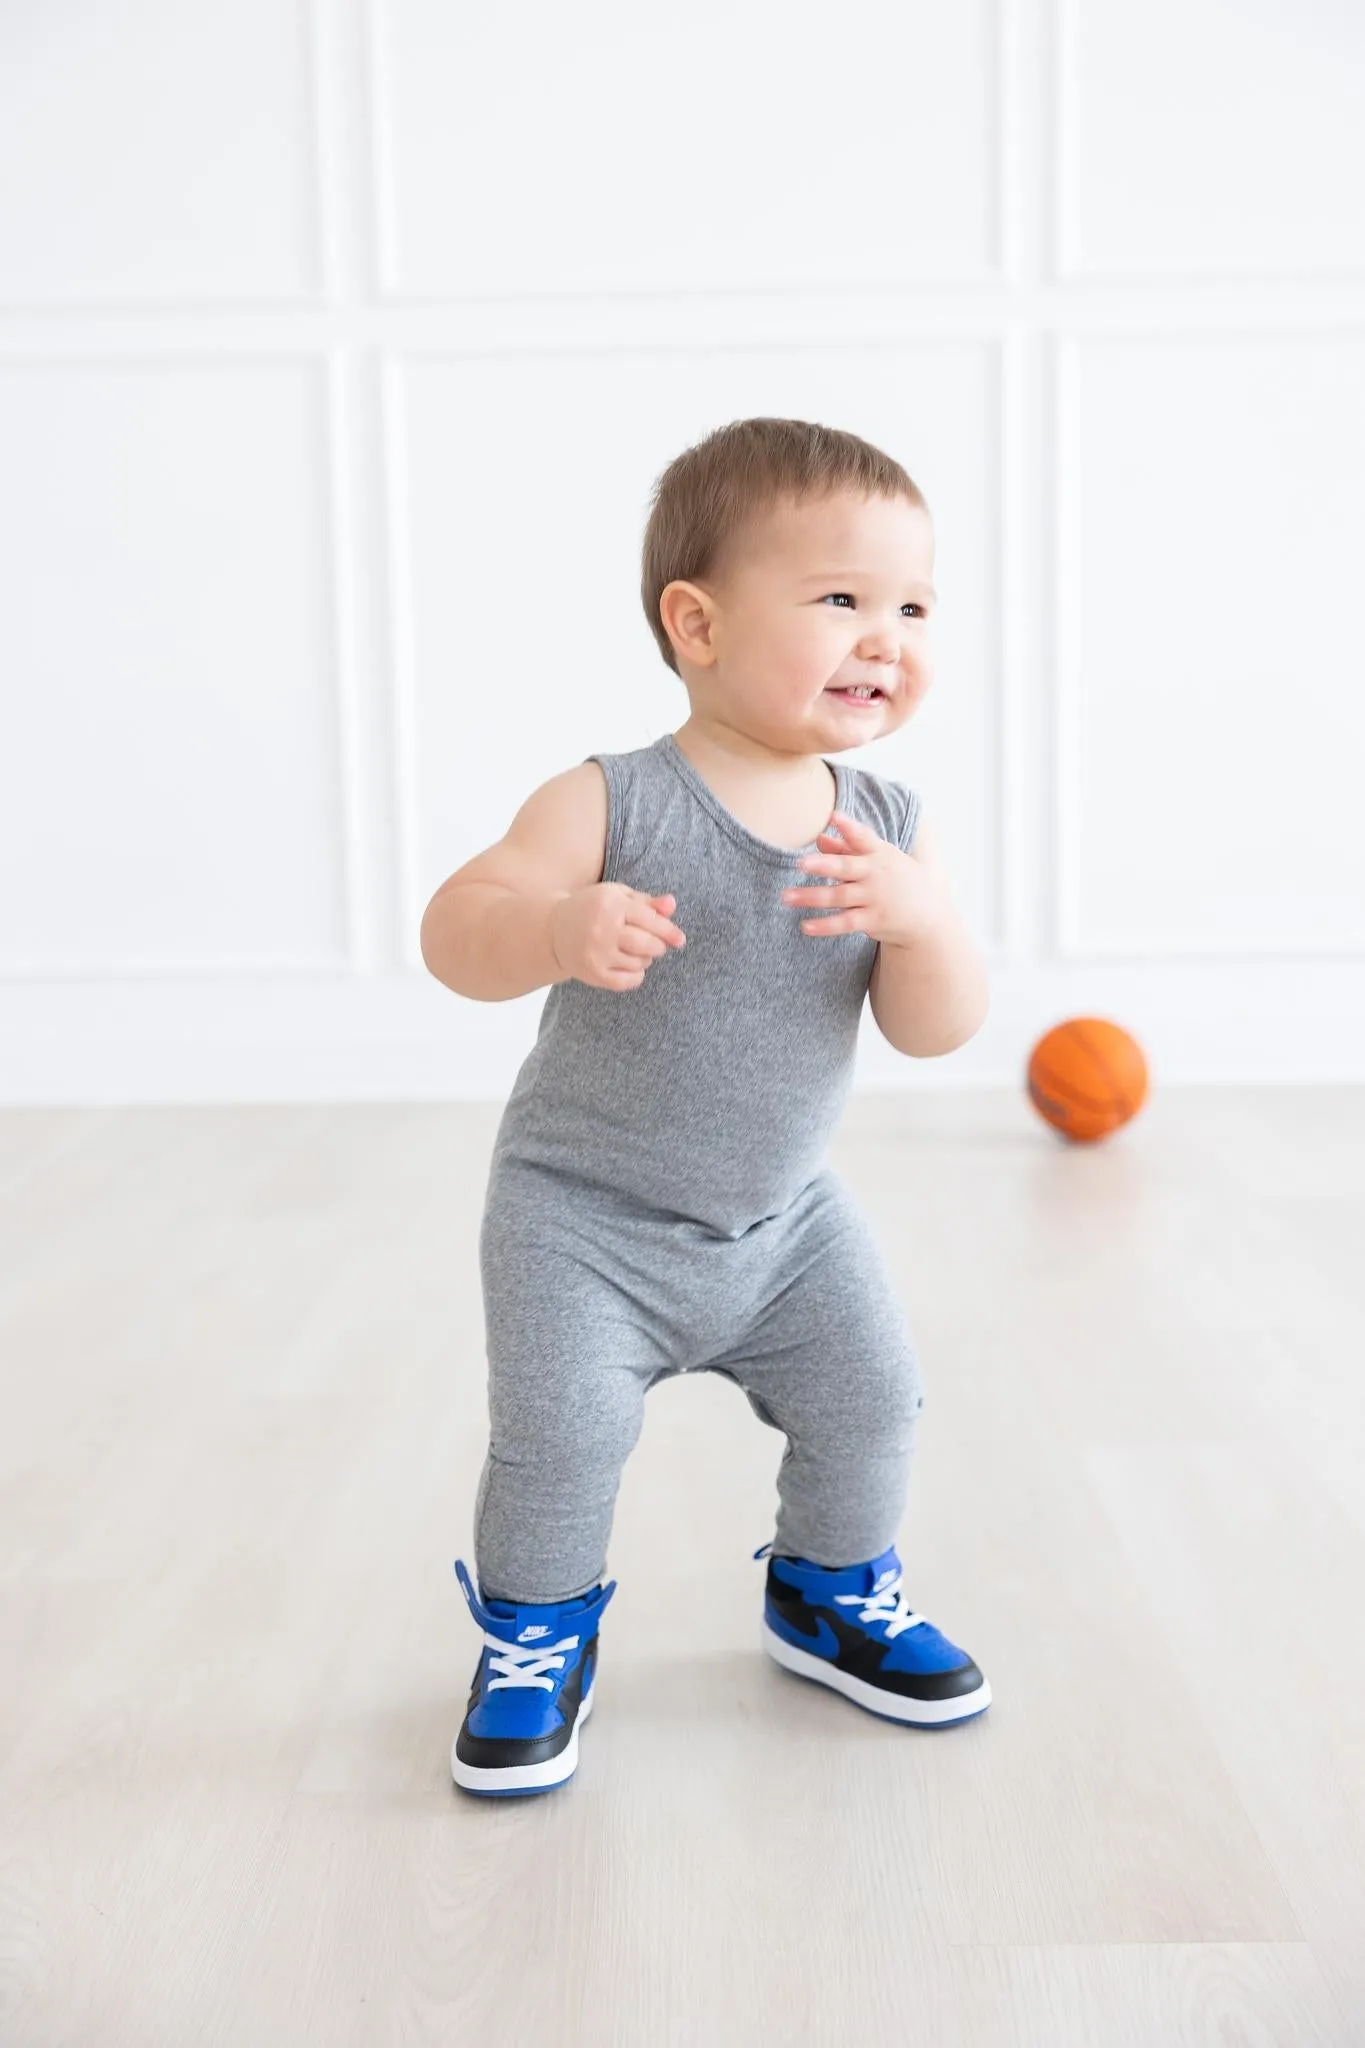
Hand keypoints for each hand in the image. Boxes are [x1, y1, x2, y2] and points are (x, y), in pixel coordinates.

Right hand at [549, 883, 685, 990]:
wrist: (554, 929)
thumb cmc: (594, 909)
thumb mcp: (617, 896)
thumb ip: (646, 901)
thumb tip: (672, 904)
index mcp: (611, 904)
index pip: (650, 919)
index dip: (669, 931)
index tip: (680, 940)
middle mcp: (603, 929)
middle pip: (647, 944)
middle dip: (658, 946)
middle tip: (656, 945)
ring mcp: (597, 953)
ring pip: (639, 962)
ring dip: (646, 959)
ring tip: (636, 951)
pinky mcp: (592, 972)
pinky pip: (626, 981)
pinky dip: (636, 976)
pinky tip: (632, 967)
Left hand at [779, 810, 948, 947]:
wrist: (927, 912)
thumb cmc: (896, 878)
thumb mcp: (878, 858)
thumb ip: (848, 847)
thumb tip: (820, 838)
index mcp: (877, 854)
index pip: (863, 837)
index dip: (850, 827)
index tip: (835, 816)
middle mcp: (875, 874)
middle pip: (847, 868)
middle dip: (824, 865)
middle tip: (801, 863)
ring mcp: (874, 898)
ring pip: (839, 897)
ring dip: (811, 897)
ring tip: (786, 896)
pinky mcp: (872, 920)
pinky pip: (845, 923)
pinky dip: (825, 925)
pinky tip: (805, 926)